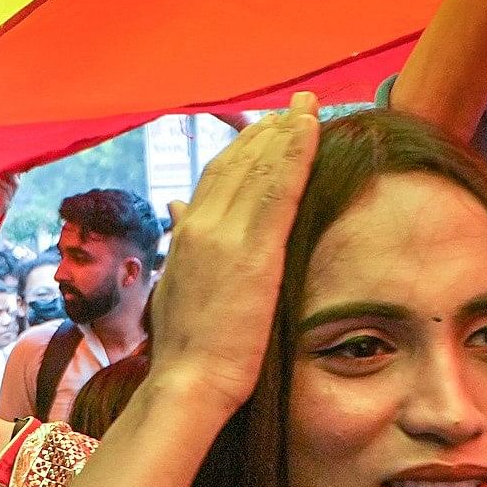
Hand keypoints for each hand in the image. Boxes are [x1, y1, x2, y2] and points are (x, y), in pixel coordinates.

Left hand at [0, 172, 18, 234]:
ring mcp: (8, 203)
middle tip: (1, 170)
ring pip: (10, 188)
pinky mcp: (3, 206)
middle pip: (17, 184)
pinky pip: (3, 194)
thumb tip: (1, 169)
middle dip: (10, 175)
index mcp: (8, 194)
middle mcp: (10, 198)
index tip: (7, 165)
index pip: (16, 182)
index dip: (14, 173)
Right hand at [145, 94, 322, 419]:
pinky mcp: (254, 252)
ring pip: (257, 168)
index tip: (268, 127)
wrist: (189, 379)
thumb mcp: (177, 285)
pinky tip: (310, 129)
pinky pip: (276, 189)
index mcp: (185, 234)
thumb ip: (182, 243)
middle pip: (236, 163)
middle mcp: (200, 225)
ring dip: (285, 133)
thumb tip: (177, 208)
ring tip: (308, 108)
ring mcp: (225, 236)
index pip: (215, 175)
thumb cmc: (188, 346)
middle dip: (268, 131)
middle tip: (297, 107)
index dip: (244, 148)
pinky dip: (293, 153)